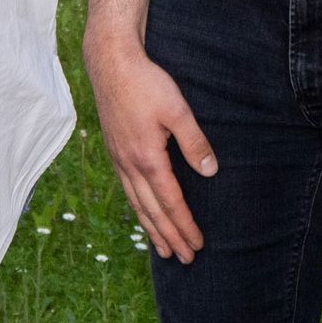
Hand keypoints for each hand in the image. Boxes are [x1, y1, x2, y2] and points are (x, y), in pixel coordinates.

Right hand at [84, 33, 216, 262]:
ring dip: (151, 229)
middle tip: (185, 259)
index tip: (197, 245)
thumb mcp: (178, 110)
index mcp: (147, 158)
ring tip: (163, 249)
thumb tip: (210, 172)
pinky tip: (143, 214)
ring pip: (136, 204)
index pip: (170, 202)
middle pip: (152, 211)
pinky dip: (138, 210)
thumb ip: (194, 143)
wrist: (110, 63)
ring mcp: (119, 159)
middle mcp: (130, 165)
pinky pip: (128, 191)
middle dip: (170, 237)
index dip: (185, 226)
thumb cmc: (146, 83)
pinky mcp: (114, 151)